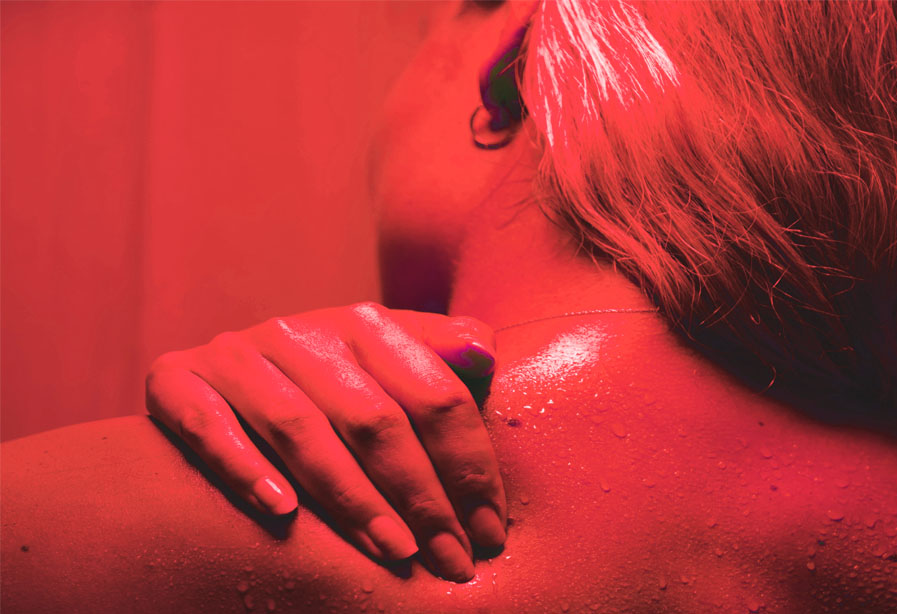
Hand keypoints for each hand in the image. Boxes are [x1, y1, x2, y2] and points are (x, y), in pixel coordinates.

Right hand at [145, 302, 502, 581]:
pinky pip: (209, 426)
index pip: (434, 394)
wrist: (222, 376)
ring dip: (351, 496)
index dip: (469, 464)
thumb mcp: (388, 363)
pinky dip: (245, 468)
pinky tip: (282, 513)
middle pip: (374, 418)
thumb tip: (484, 352)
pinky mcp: (176, 380)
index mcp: (364, 324)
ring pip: (300, 428)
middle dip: (420, 496)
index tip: (490, 527)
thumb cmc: (330, 383)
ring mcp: (236, 355)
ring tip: (394, 549)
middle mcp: (299, 332)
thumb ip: (439, 356)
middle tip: (450, 557)